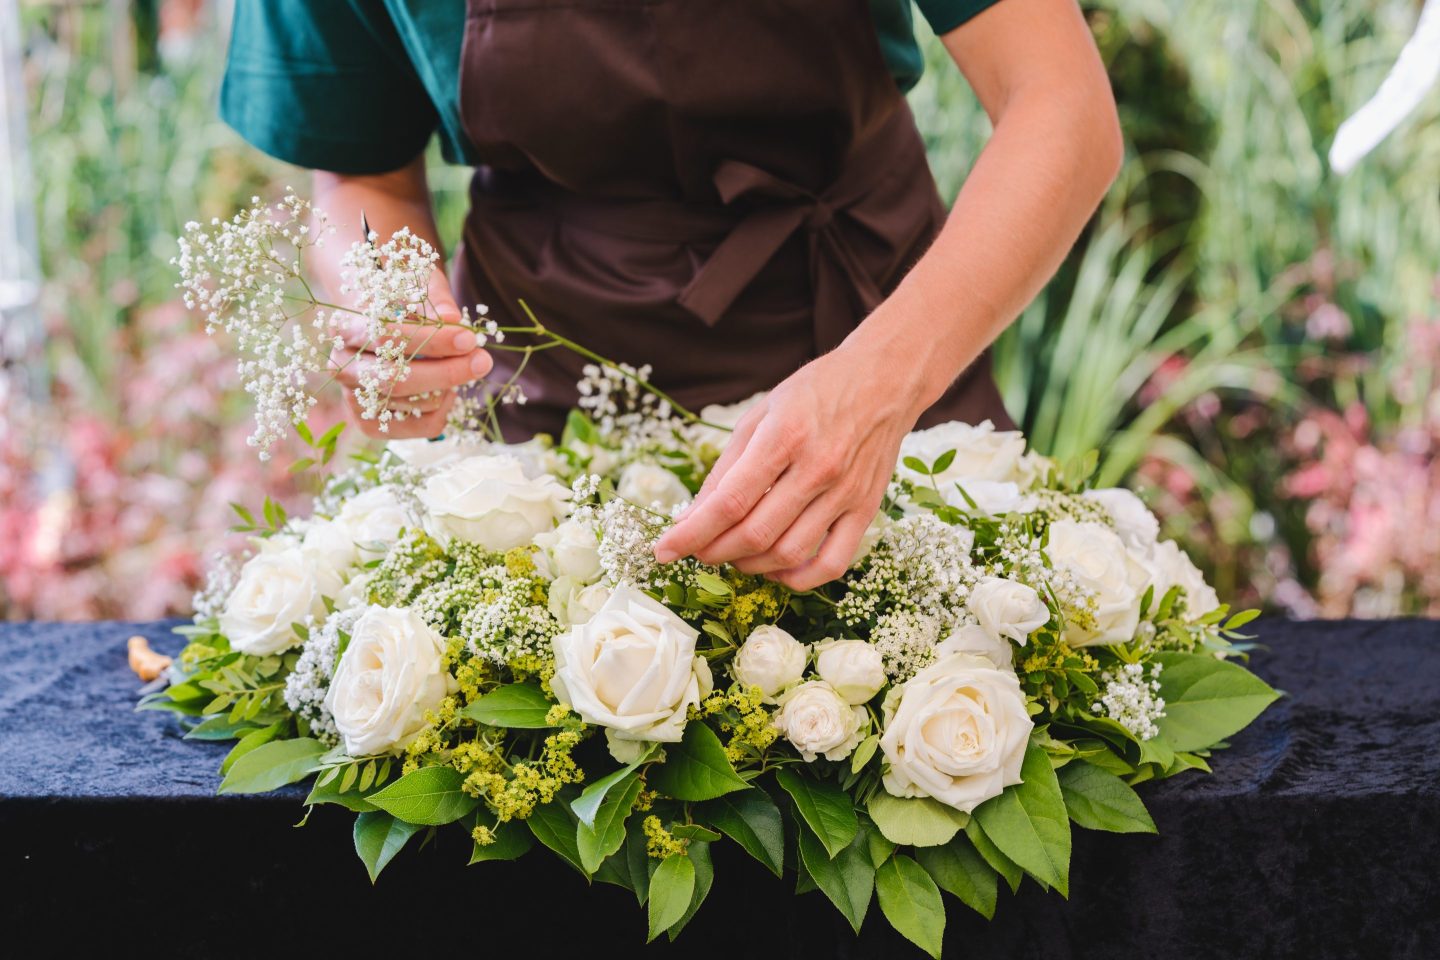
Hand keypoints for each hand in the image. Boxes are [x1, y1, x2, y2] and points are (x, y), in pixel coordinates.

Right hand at [330, 267, 492, 438]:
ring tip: (462, 367)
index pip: (386, 337)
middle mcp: (342, 367)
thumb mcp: (416, 286)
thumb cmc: (400, 302)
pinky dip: (444, 409)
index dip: (430, 340)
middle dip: (446, 372)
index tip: (468, 338)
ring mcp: (354, 399)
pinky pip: (421, 426)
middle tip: (482, 360)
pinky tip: (448, 389)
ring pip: (412, 404)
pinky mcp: (371, 424)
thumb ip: (434, 298)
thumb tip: (452, 319)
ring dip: (448, 387)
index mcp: (344, 329)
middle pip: (395, 379)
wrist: (376, 327)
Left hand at [652, 346, 920, 590]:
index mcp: (784, 436)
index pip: (729, 501)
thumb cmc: (815, 392)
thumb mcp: (760, 413)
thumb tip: (692, 517)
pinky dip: (798, 579)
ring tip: (731, 555)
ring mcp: (846, 493)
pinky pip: (832, 563)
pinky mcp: (866, 510)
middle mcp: (818, 468)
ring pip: (788, 553)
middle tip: (696, 550)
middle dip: (714, 551)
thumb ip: (726, 467)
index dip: (691, 533)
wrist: (884, 380)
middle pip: (755, 533)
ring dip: (748, 565)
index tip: (663, 550)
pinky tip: (776, 569)